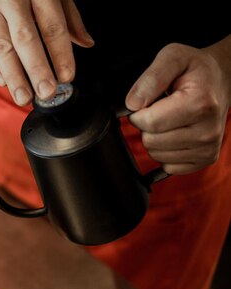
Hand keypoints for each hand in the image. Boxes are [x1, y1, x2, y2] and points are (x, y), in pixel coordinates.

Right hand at [0, 0, 93, 105]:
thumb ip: (68, 15)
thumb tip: (86, 43)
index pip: (51, 25)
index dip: (60, 52)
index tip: (67, 75)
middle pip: (24, 38)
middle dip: (36, 68)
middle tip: (46, 93)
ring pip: (1, 47)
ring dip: (13, 76)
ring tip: (24, 97)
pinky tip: (5, 82)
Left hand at [126, 40, 230, 174]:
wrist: (220, 80)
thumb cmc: (195, 69)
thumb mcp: (173, 57)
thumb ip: (151, 78)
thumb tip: (133, 103)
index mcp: (200, 103)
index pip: (149, 123)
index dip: (138, 113)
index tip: (147, 103)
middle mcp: (208, 130)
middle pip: (151, 141)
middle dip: (147, 126)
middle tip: (161, 110)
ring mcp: (208, 147)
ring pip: (157, 155)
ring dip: (156, 139)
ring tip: (170, 120)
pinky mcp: (206, 159)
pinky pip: (168, 165)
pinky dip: (165, 152)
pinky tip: (176, 134)